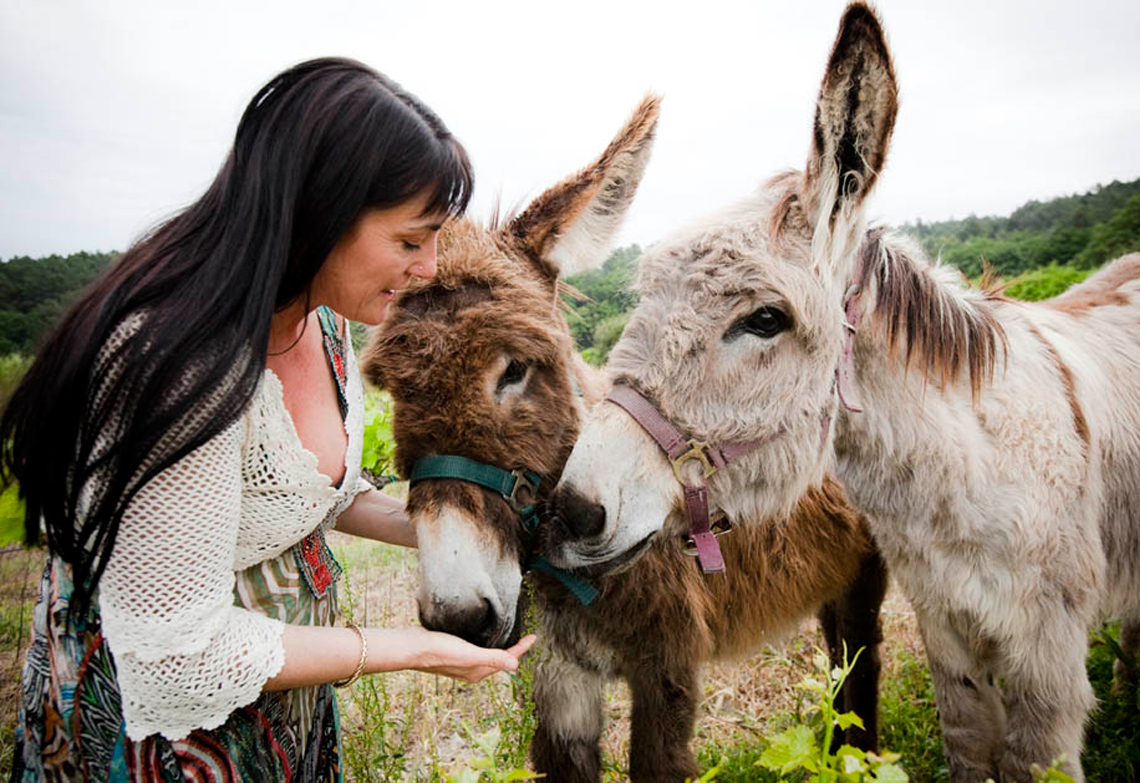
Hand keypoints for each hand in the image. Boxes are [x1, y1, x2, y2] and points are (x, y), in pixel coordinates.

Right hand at [412, 629, 536, 682]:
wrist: (412, 648)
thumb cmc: (439, 651)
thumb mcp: (469, 653)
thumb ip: (492, 658)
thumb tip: (516, 665)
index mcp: (478, 671)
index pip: (506, 660)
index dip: (521, 649)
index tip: (534, 637)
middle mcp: (471, 669)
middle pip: (498, 659)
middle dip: (513, 650)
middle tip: (525, 638)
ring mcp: (461, 662)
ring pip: (486, 655)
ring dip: (499, 646)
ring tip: (508, 636)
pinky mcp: (452, 652)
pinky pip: (475, 649)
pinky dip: (484, 643)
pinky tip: (481, 634)